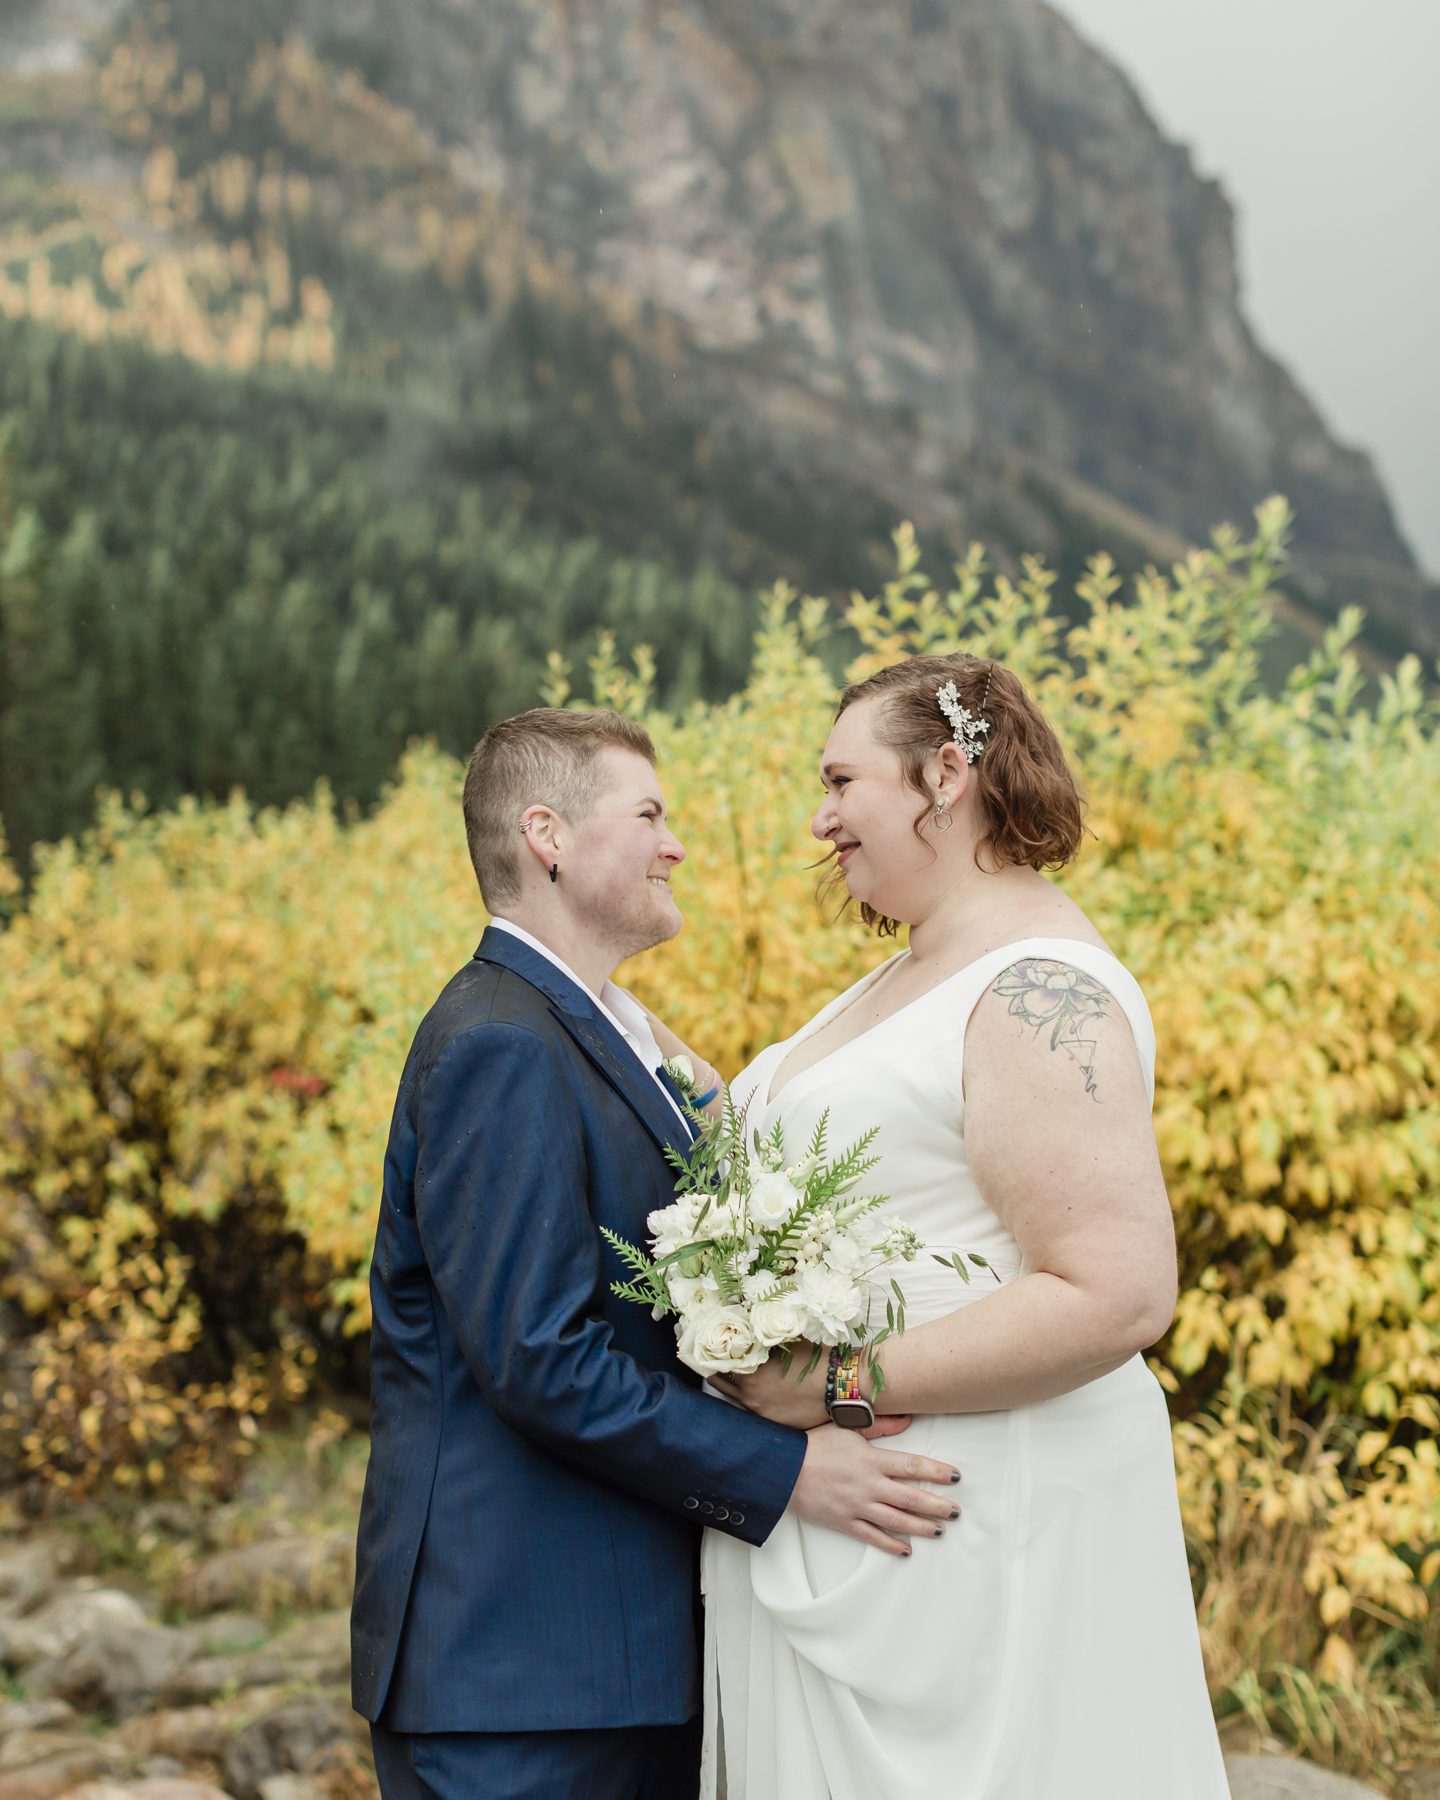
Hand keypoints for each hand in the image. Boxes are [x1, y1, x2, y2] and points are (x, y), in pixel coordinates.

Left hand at [720, 1344, 829, 1427]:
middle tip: (712, 1360)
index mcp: (749, 1370)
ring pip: (734, 1397)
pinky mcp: (772, 1422)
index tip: (709, 1345)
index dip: (714, 1351)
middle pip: (720, 1381)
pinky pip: (752, 1409)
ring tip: (730, 1375)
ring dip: (732, 1385)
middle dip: (717, 1370)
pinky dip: (750, 1398)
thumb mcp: (786, 1339)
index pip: (719, 1360)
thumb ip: (763, 1336)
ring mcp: (759, 1410)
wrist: (839, 1385)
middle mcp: (749, 1393)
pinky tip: (755, 1390)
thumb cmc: (815, 1357)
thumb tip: (748, 1322)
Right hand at [790, 1424, 960, 1557]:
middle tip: (957, 1511)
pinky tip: (907, 1551)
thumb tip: (907, 1419)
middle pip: (911, 1498)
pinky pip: (872, 1537)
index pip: (912, 1465)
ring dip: (921, 1527)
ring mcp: (857, 1506)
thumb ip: (880, 1426)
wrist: (784, 1469)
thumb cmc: (815, 1444)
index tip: (956, 1477)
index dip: (937, 1471)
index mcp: (871, 1459)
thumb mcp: (848, 1428)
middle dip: (937, 1505)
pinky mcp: (844, 1522)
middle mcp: (869, 1485)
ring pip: (896, 1521)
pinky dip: (890, 1546)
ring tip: (940, 1530)